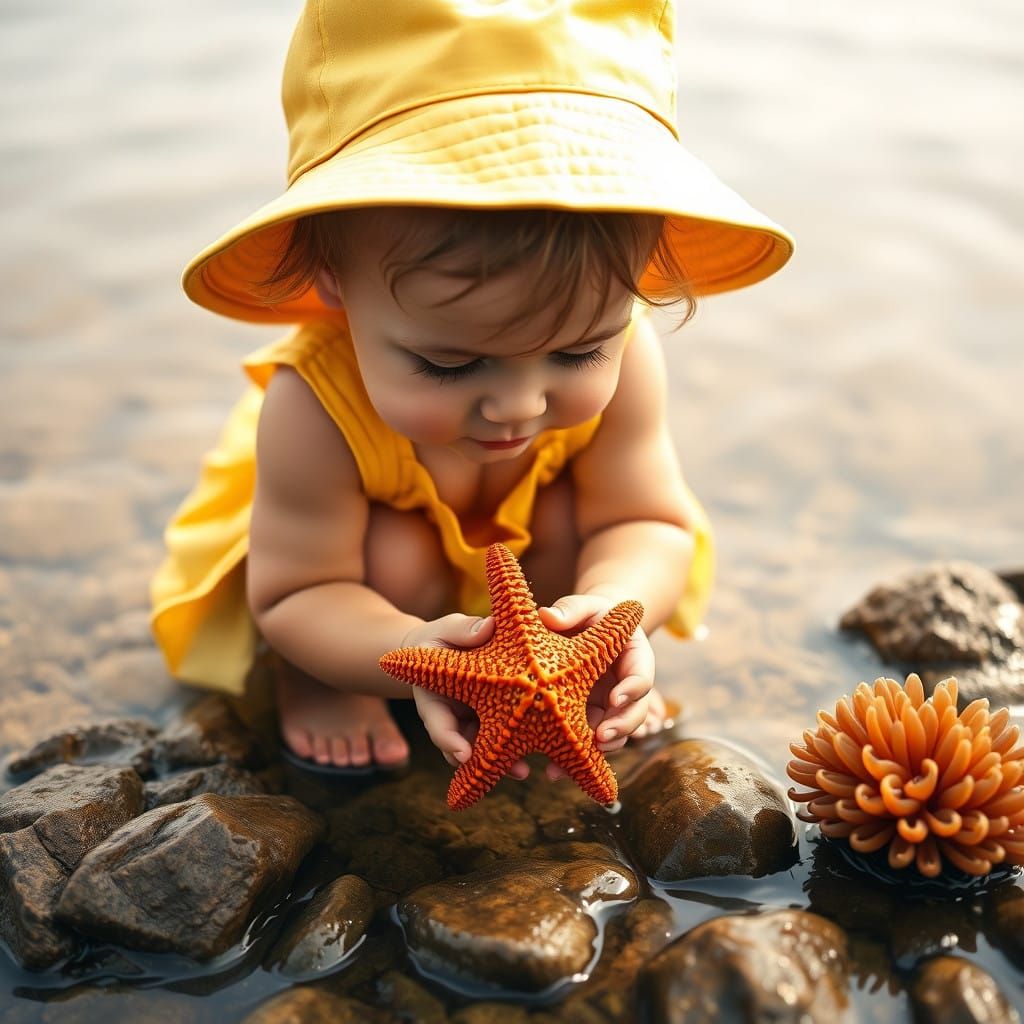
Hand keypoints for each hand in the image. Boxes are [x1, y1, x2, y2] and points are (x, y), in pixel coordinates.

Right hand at [403, 614, 530, 779]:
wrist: (446, 648)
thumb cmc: (444, 637)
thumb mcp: (448, 629)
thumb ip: (464, 630)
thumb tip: (488, 626)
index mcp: (434, 695)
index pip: (437, 722)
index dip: (448, 740)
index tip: (462, 755)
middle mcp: (454, 715)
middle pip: (463, 747)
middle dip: (480, 764)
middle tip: (497, 772)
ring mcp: (474, 720)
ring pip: (484, 749)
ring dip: (503, 762)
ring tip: (523, 772)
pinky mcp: (495, 719)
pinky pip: (505, 738)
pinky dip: (519, 748)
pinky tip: (543, 752)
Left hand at [539, 592, 654, 780]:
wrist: (583, 631)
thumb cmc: (588, 614)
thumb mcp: (584, 607)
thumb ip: (570, 609)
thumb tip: (548, 615)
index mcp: (635, 658)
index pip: (642, 675)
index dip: (632, 689)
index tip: (615, 698)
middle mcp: (627, 687)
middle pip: (634, 712)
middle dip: (620, 727)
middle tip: (602, 738)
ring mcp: (610, 706)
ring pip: (613, 733)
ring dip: (599, 751)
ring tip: (578, 762)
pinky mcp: (591, 719)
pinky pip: (589, 742)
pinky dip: (577, 758)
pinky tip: (555, 770)